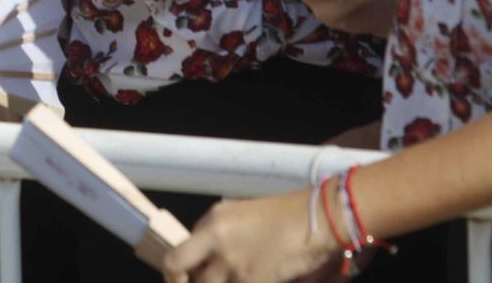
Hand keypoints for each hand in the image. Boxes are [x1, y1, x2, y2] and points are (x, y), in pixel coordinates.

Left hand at [162, 191, 337, 282]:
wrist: (316, 220)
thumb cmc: (286, 216)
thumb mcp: (243, 215)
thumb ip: (219, 234)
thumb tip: (207, 259)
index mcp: (212, 219)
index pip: (180, 250)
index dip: (181, 271)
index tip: (186, 280)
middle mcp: (215, 238)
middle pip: (175, 267)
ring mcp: (231, 261)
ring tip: (228, 280)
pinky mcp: (250, 279)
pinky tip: (251, 282)